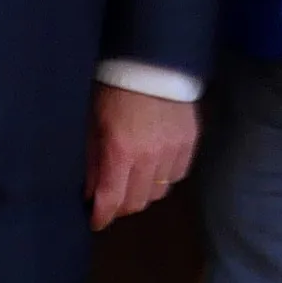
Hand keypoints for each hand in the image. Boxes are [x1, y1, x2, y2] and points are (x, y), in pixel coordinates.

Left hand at [87, 82, 196, 226]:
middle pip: (138, 202)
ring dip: (144, 192)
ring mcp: (174, 151)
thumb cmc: (113, 89)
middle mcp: (151, 156)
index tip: (95, 222)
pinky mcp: (190, 143)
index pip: (112, 200)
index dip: (102, 216)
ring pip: (159, 192)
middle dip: (121, 206)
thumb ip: (92, 160)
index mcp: (121, 151)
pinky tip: (154, 167)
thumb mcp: (93, 123)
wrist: (151, 60)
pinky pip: (177, 176)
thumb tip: (91, 193)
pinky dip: (164, 178)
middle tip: (112, 199)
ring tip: (133, 181)